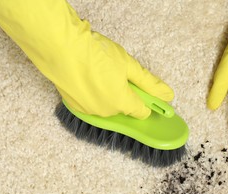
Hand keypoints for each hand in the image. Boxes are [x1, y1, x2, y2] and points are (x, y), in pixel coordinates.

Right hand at [0, 0, 173, 118]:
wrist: (59, 47)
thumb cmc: (94, 53)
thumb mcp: (128, 65)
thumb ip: (149, 83)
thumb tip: (168, 95)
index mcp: (122, 103)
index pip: (142, 112)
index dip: (145, 101)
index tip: (143, 92)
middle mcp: (105, 112)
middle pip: (123, 108)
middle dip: (124, 94)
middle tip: (117, 73)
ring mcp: (87, 110)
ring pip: (106, 106)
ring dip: (107, 94)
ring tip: (99, 72)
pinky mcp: (73, 105)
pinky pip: (90, 103)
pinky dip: (92, 94)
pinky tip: (87, 77)